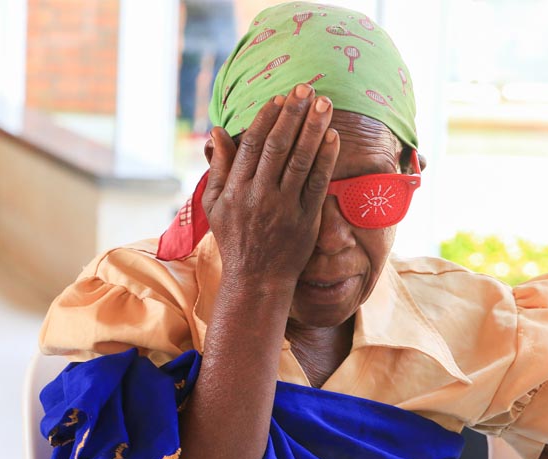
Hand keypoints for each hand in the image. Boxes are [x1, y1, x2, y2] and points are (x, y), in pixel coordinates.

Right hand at [201, 83, 339, 287]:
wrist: (256, 280)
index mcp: (234, 189)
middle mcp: (258, 195)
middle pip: (278, 146)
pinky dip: (326, 158)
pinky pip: (318, 183)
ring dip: (313, 128)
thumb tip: (217, 131)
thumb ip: (218, 167)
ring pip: (300, 160)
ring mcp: (283, 207)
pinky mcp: (305, 219)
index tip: (280, 98)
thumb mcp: (215, 204)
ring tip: (324, 103)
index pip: (252, 144)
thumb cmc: (235, 239)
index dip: (267, 118)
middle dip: (293, 114)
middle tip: (306, 88)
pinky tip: (333, 137)